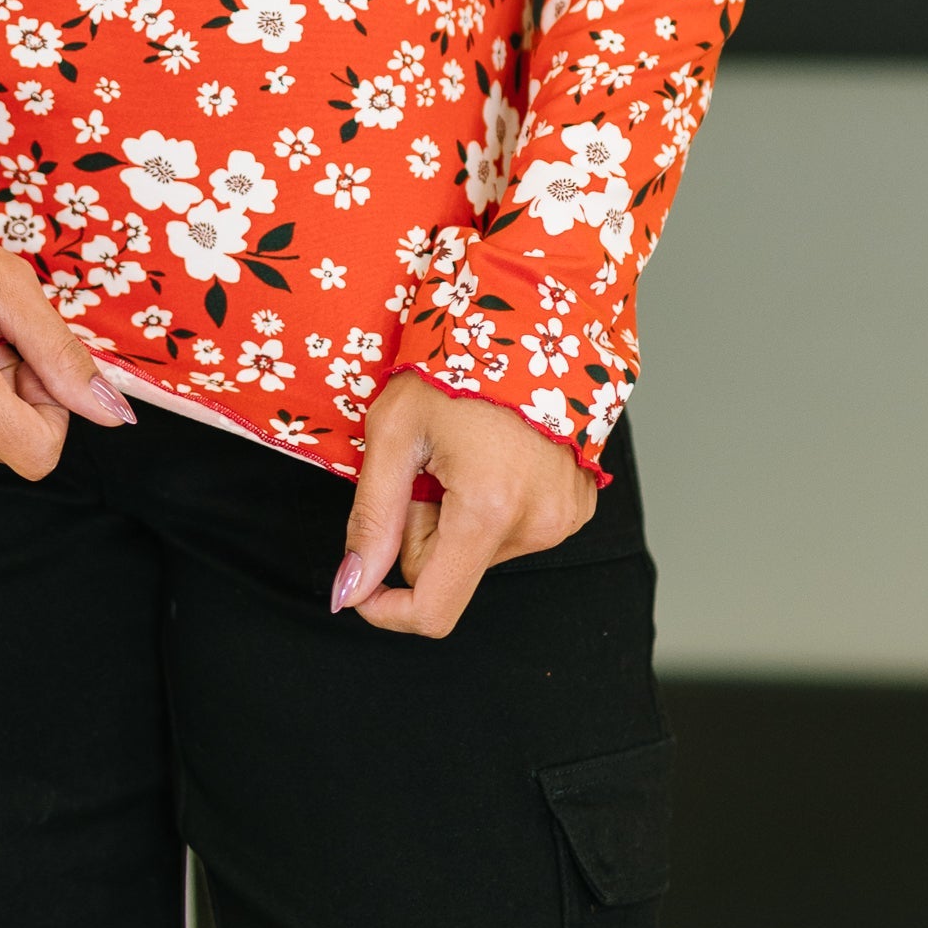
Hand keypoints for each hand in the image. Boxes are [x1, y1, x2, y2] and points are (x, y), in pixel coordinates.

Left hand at [333, 370, 596, 635]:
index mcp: (489, 510)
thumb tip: (350, 590)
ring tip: (463, 452)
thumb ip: (371, 520)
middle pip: (447, 569)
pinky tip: (492, 457)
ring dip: (457, 514)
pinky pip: (512, 531)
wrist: (529, 316)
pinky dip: (490, 505)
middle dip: (421, 529)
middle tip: (424, 465)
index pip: (433, 611)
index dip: (387, 609)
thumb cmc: (456, 363)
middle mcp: (536, 524)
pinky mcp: (576, 508)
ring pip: (477, 550)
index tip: (364, 582)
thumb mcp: (394, 434)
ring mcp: (564, 517)